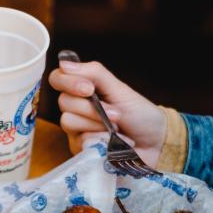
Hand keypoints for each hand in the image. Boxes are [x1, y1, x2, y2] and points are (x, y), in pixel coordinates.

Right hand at [48, 60, 165, 165]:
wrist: (155, 142)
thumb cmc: (140, 114)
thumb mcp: (119, 89)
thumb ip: (94, 73)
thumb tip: (65, 63)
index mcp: (84, 90)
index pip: (58, 79)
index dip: (68, 82)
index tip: (88, 89)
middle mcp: (76, 109)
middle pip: (64, 102)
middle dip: (91, 108)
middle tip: (116, 113)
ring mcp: (77, 130)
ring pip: (68, 121)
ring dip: (96, 124)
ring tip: (116, 129)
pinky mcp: (80, 149)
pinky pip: (79, 141)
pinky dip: (100, 139)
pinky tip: (112, 142)